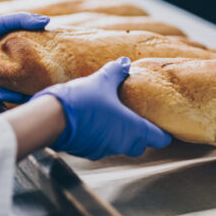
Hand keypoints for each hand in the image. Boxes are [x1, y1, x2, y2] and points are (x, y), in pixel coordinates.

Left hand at [0, 13, 48, 101]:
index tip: (55, 63)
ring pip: (8, 88)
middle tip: (50, 83)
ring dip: (21, 92)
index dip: (38, 60)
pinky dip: (6, 98)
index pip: (24, 56)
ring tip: (38, 94)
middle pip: (18, 75)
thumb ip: (21, 20)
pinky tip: (18, 98)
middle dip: (32, 80)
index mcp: (2, 49)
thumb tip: (47, 21)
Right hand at [33, 57, 171, 159]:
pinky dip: (102, 136)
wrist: (52, 119)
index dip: (163, 132)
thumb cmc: (83, 101)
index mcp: (133, 129)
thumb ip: (116, 73)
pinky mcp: (87, 152)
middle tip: (136, 116)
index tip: (162, 124)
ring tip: (112, 115)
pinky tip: (94, 121)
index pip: (160, 138)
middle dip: (140, 134)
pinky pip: (101, 146)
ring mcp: (104, 150)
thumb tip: (125, 62)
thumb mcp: (102, 81)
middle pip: (140, 145)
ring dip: (119, 134)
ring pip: (120, 145)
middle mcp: (122, 144)